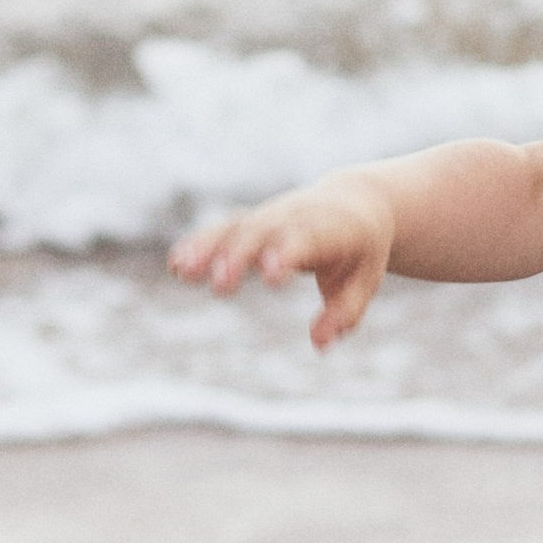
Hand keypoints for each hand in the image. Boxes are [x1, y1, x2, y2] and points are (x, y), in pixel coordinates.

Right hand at [168, 177, 396, 348]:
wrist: (355, 200)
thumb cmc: (361, 247)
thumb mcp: (366, 279)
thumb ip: (344, 311)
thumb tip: (319, 342)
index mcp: (332, 228)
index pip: (308, 239)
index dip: (288, 253)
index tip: (271, 275)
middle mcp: (296, 217)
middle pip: (265, 232)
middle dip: (241, 255)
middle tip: (220, 285)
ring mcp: (271, 216)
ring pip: (237, 228)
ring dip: (210, 248)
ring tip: (183, 272)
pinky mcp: (252, 220)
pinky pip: (223, 229)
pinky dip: (200, 244)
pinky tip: (176, 266)